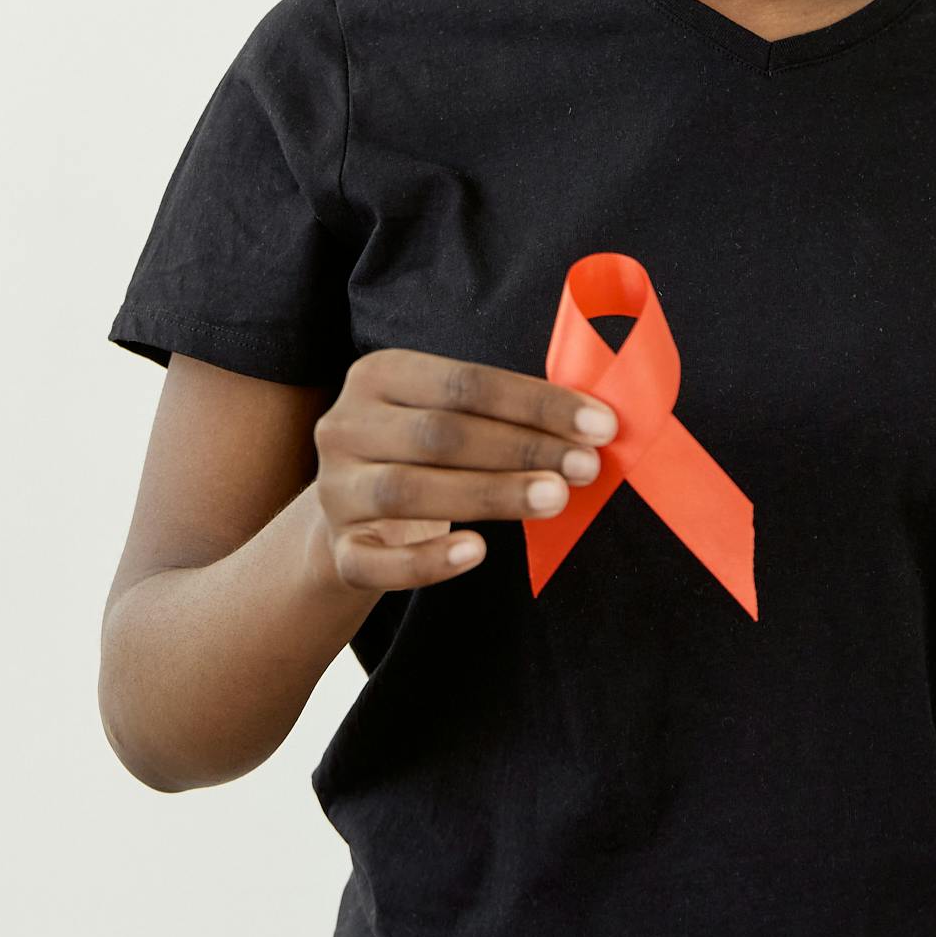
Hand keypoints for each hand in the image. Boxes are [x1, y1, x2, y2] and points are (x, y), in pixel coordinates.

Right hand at [312, 349, 617, 590]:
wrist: (354, 513)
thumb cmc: (424, 454)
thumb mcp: (446, 414)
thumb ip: (501, 412)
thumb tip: (592, 423)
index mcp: (379, 374)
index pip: (466, 382)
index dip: (536, 403)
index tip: (599, 424)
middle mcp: (346, 426)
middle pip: (441, 434)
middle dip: (523, 449)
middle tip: (586, 466)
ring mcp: (336, 489)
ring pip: (410, 491)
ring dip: (491, 495)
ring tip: (555, 498)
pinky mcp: (338, 550)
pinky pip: (377, 562)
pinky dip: (427, 561)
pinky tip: (477, 552)